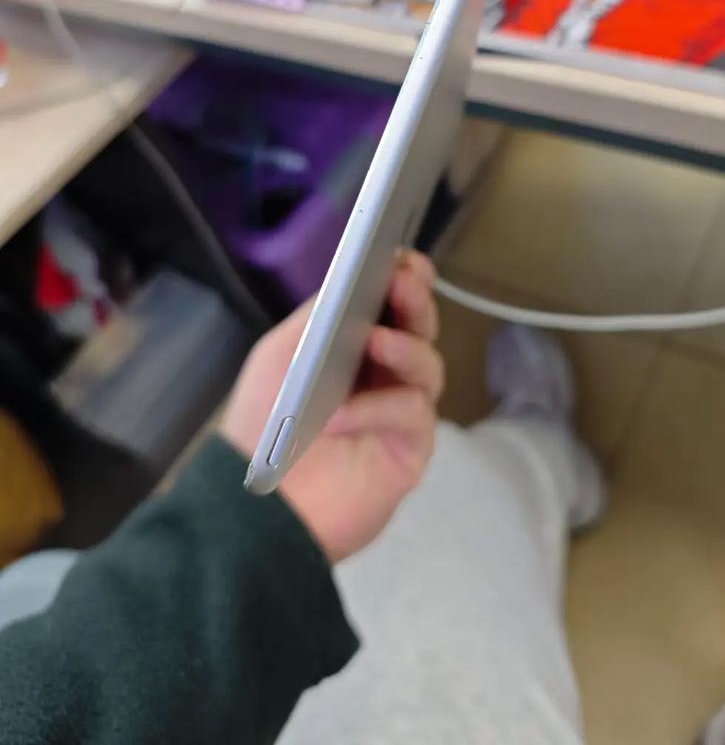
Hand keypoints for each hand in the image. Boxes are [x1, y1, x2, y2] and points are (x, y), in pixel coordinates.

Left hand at [220, 251, 443, 562]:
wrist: (256, 505)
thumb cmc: (264, 424)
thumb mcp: (282, 355)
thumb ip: (320, 315)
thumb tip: (355, 276)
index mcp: (355, 343)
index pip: (393, 302)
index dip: (406, 277)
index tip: (403, 259)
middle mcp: (386, 372)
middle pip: (420, 327)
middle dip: (415, 300)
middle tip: (403, 284)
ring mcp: (401, 410)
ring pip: (428, 366)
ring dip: (404, 349)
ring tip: (375, 342)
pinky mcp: (410, 450)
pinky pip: (412, 414)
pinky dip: (378, 408)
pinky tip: (342, 415)